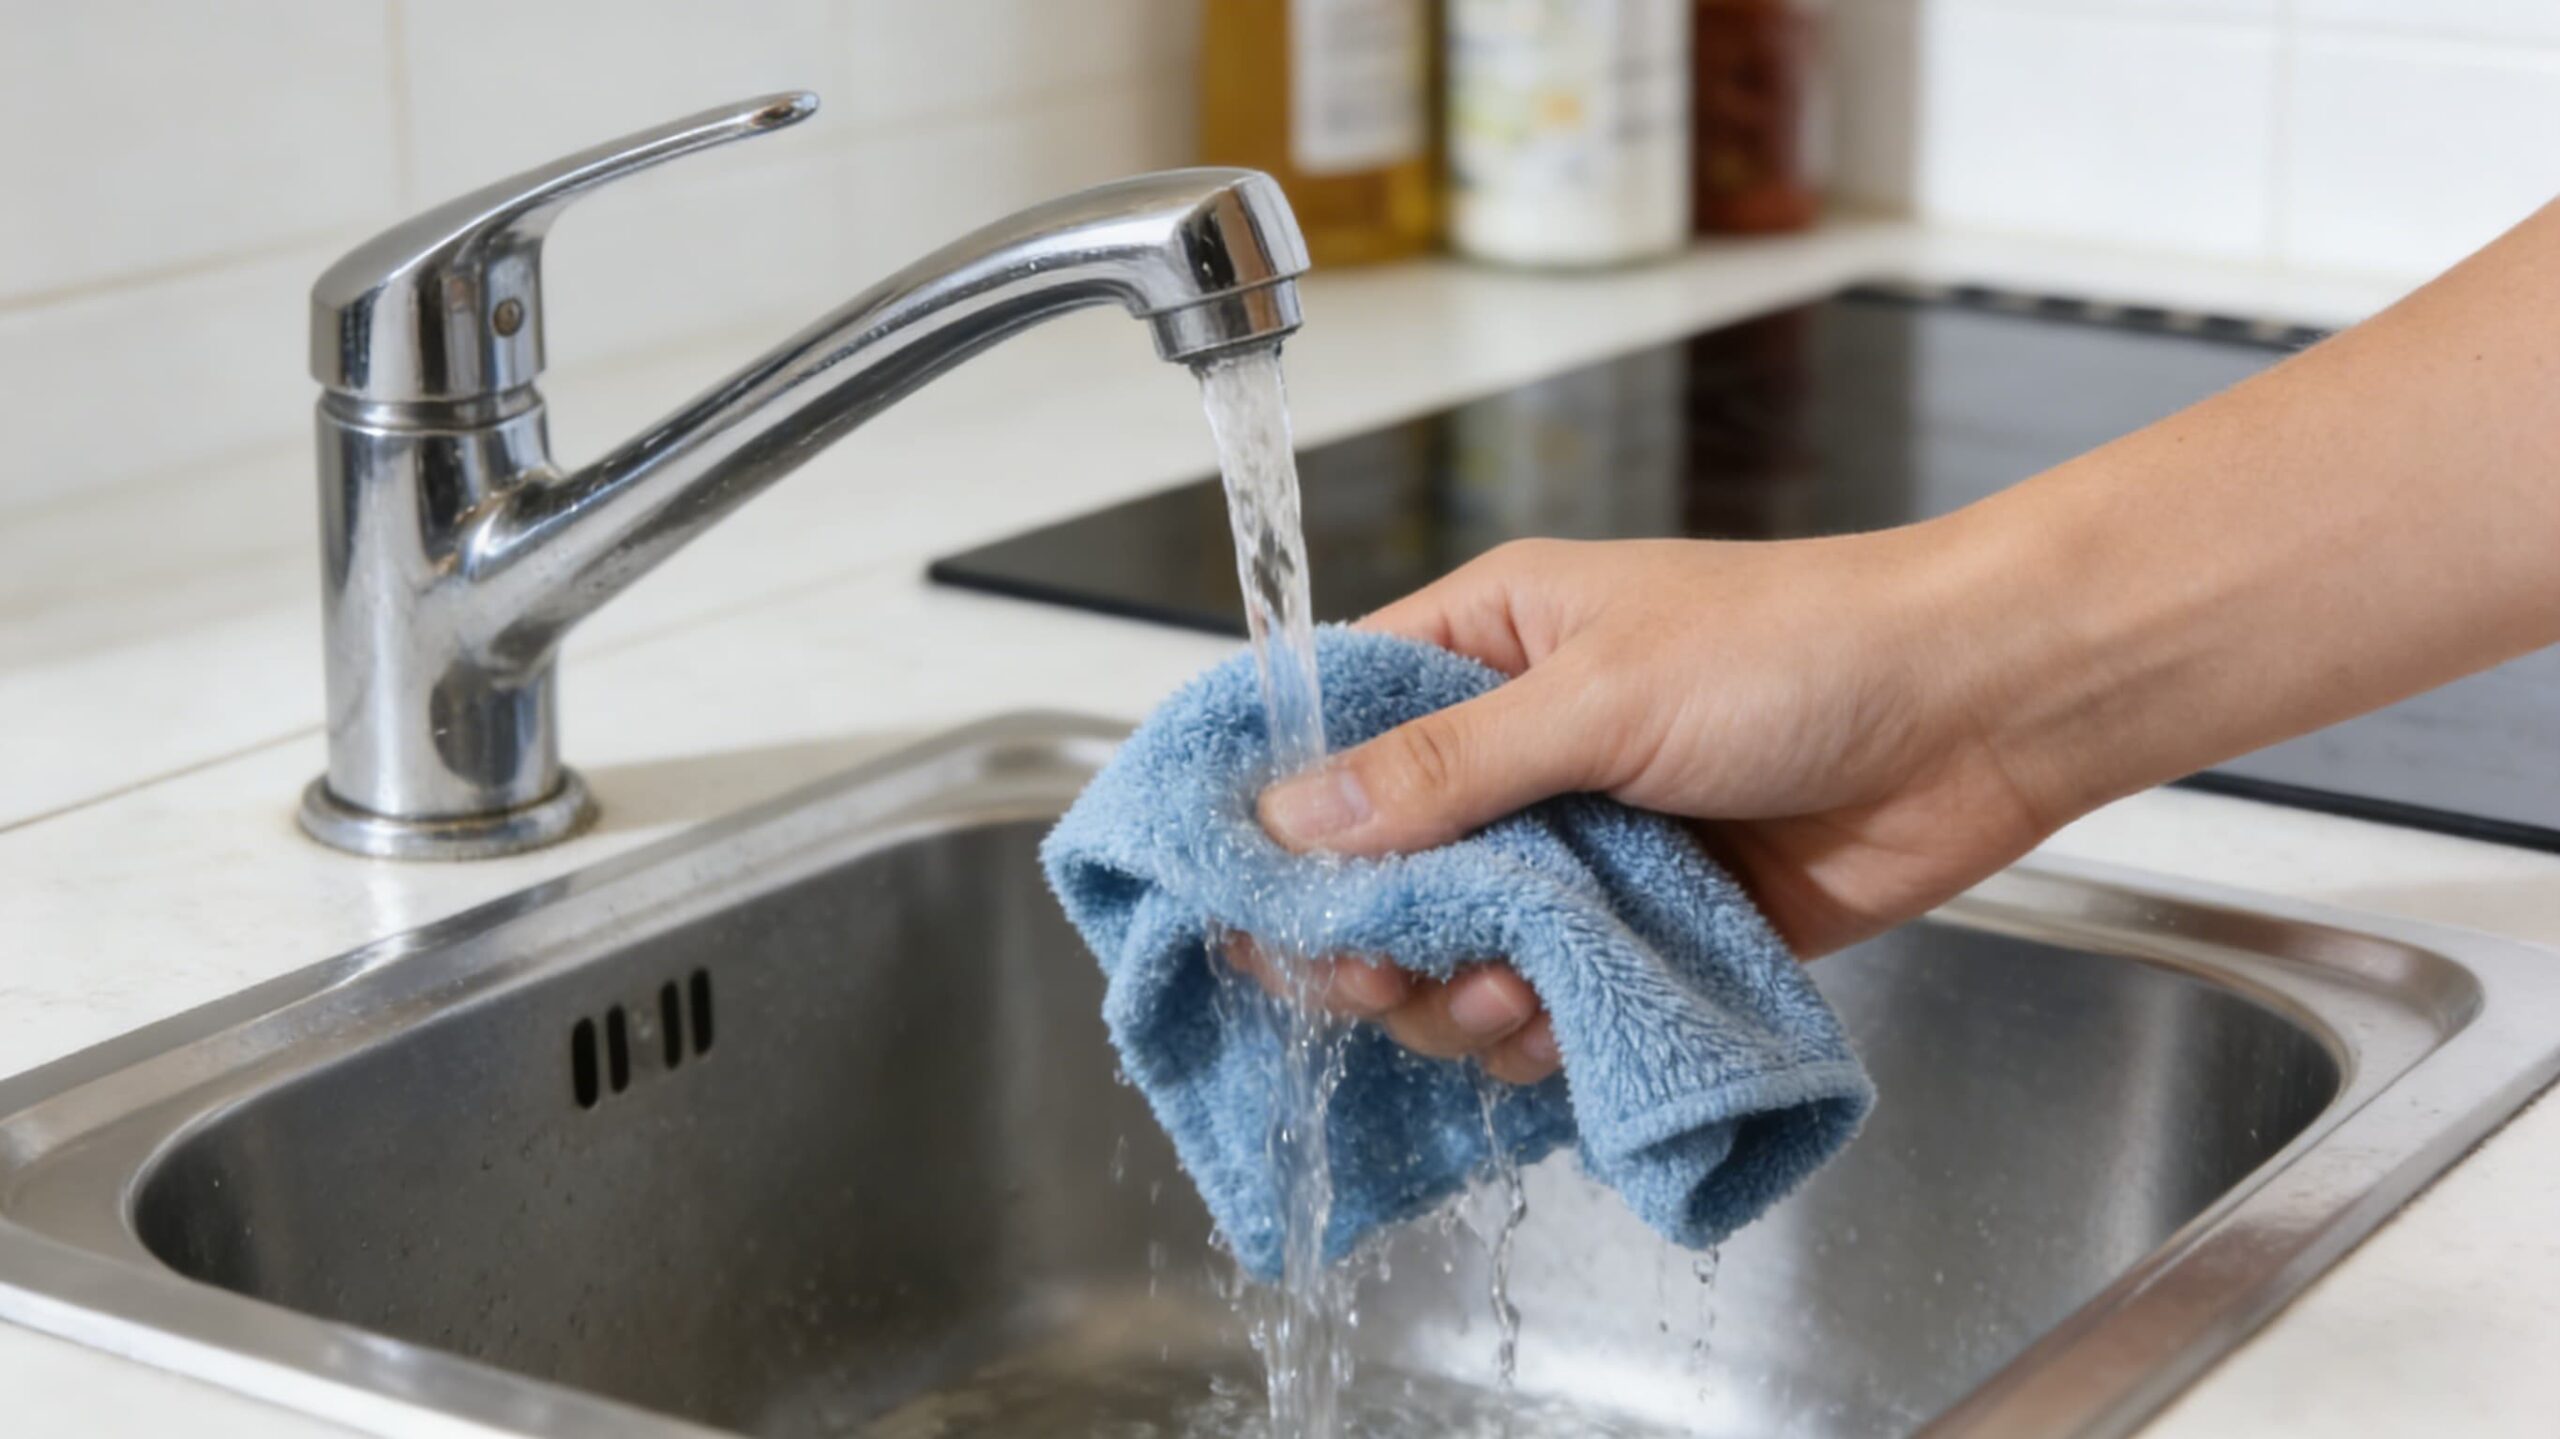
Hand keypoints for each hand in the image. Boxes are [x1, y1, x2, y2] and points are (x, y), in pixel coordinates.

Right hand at [1237, 528, 2062, 1083]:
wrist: (1978, 713)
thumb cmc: (1803, 647)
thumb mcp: (1603, 691)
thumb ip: (1447, 768)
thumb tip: (1295, 818)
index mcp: (1486, 644)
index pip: (1332, 728)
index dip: (1280, 814)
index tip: (1248, 895)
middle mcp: (1518, 749)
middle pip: (1377, 866)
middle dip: (1368, 933)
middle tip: (1377, 976)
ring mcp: (1579, 848)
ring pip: (1454, 951)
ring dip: (1459, 995)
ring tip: (1512, 997)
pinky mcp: (1643, 931)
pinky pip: (1547, 1002)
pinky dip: (1539, 1032)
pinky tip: (1560, 1024)